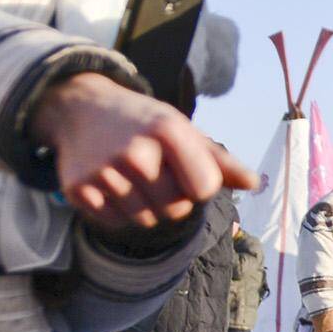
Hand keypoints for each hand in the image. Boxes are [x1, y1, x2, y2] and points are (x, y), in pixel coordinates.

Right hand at [34, 71, 258, 232]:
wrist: (84, 109)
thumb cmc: (145, 124)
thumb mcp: (183, 130)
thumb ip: (219, 160)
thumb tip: (254, 183)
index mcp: (168, 130)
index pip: (204, 188)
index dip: (200, 186)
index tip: (187, 171)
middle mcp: (135, 150)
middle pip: (176, 209)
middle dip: (173, 199)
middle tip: (156, 173)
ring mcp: (104, 171)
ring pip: (146, 220)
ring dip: (146, 207)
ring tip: (134, 178)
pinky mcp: (78, 188)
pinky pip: (115, 222)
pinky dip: (118, 212)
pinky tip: (112, 184)